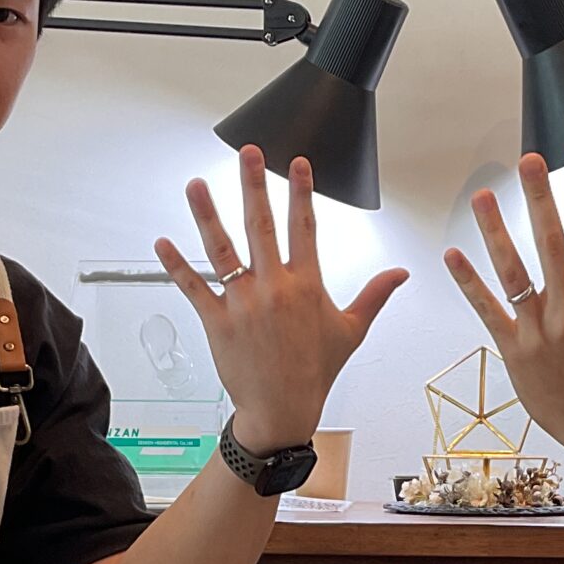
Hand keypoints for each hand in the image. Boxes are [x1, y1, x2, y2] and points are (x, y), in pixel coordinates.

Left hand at [154, 147, 407, 451]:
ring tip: (196, 184)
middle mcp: (274, 289)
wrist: (282, 409)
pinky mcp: (217, 321)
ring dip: (207, 214)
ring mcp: (243, 303)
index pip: (305, 226)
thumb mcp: (351, 331)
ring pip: (222, 249)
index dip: (301, 191)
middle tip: (247, 153)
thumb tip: (400, 274)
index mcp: (307, 285)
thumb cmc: (315, 371)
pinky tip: (162, 242)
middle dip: (253, 185)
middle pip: (261, 225)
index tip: (297, 163)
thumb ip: (374, 296)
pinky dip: (176, 265)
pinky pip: (194, 287)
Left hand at [443, 152, 563, 487]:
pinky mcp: (513, 349)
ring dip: (497, 232)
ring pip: (514, 272)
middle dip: (540, 200)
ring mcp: (538, 330)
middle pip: (551, 244)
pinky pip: (488, 310)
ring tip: (483, 197)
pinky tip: (454, 255)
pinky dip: (469, 283)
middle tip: (529, 162)